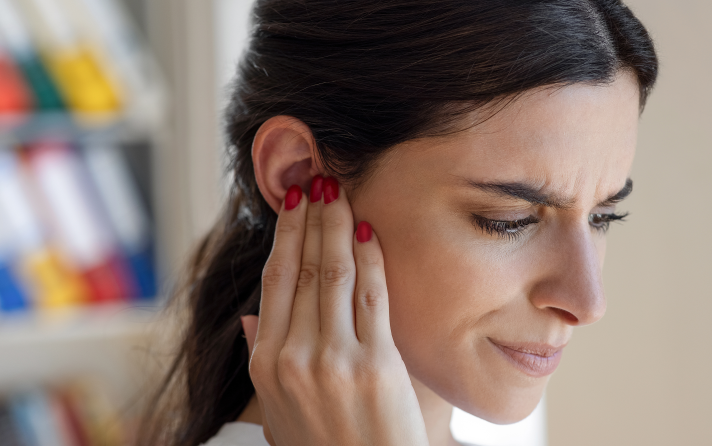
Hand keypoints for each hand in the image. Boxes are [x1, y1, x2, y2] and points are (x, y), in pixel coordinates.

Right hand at [241, 177, 428, 445]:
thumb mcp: (275, 411)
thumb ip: (259, 359)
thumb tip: (249, 316)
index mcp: (266, 363)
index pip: (274, 281)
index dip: (284, 235)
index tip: (292, 202)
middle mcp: (295, 356)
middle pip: (302, 269)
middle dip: (312, 218)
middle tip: (319, 178)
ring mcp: (335, 359)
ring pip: (333, 274)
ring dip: (338, 226)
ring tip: (341, 192)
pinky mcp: (376, 364)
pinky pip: (372, 297)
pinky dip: (370, 259)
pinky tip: (369, 232)